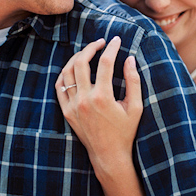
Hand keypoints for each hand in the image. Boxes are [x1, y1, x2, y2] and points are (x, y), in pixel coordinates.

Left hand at [56, 37, 142, 172]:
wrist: (108, 155)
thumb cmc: (125, 131)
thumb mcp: (135, 107)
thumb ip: (133, 81)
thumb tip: (130, 58)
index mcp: (102, 97)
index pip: (105, 62)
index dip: (111, 47)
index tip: (116, 40)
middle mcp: (84, 100)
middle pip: (81, 62)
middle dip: (91, 47)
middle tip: (101, 42)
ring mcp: (72, 106)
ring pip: (67, 72)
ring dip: (77, 57)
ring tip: (88, 52)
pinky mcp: (66, 111)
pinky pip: (60, 86)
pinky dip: (65, 74)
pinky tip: (75, 68)